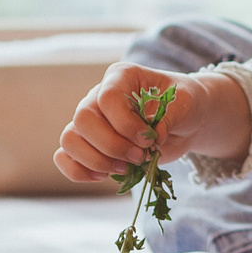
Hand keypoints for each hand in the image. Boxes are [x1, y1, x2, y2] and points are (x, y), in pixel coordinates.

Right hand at [55, 64, 248, 183]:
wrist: (186, 121)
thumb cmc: (185, 104)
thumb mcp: (186, 103)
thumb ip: (169, 115)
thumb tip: (152, 133)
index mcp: (121, 77)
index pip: (106, 97)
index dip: (126, 124)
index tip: (150, 138)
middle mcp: (98, 96)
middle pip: (82, 120)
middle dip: (112, 146)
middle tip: (140, 156)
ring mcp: (92, 121)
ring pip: (69, 140)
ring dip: (97, 161)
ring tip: (126, 167)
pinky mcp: (90, 144)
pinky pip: (65, 157)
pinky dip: (79, 172)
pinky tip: (104, 176)